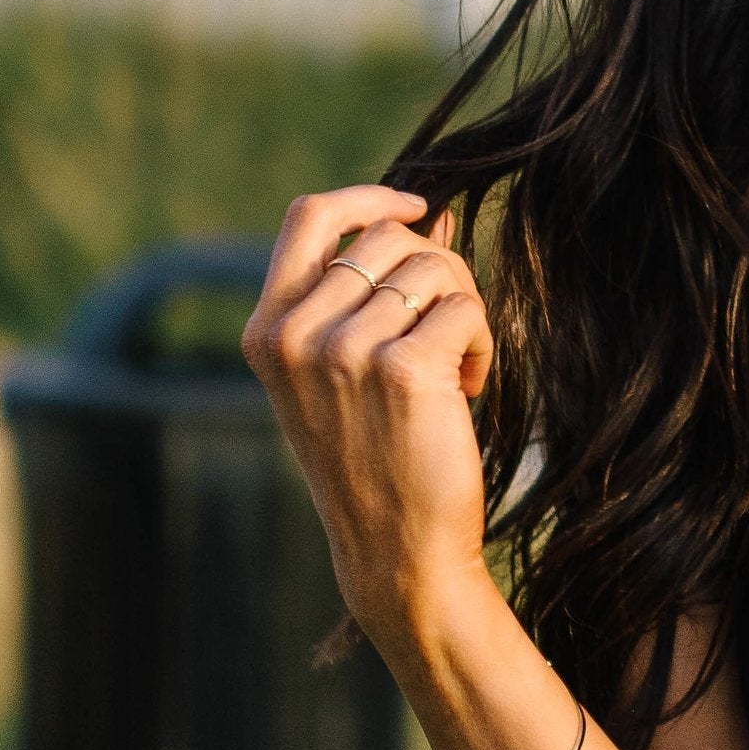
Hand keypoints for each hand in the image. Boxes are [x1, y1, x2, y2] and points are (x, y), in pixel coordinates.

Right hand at [242, 186, 495, 647]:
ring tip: (455, 369)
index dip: (370, 198)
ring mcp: (343, 350)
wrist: (396, 551)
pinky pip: (465, 306)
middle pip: (389, 236)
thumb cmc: (378, 460)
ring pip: (433, 266)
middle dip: (438, 271)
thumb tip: (431, 216)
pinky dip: (481, 342)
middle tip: (447, 331)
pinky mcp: (401, 368)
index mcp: (267, 330)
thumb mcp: (343, 373)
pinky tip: (466, 389)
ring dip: (462, 310)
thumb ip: (365, 295)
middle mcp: (295, 334)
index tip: (418, 207)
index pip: (310, 217)